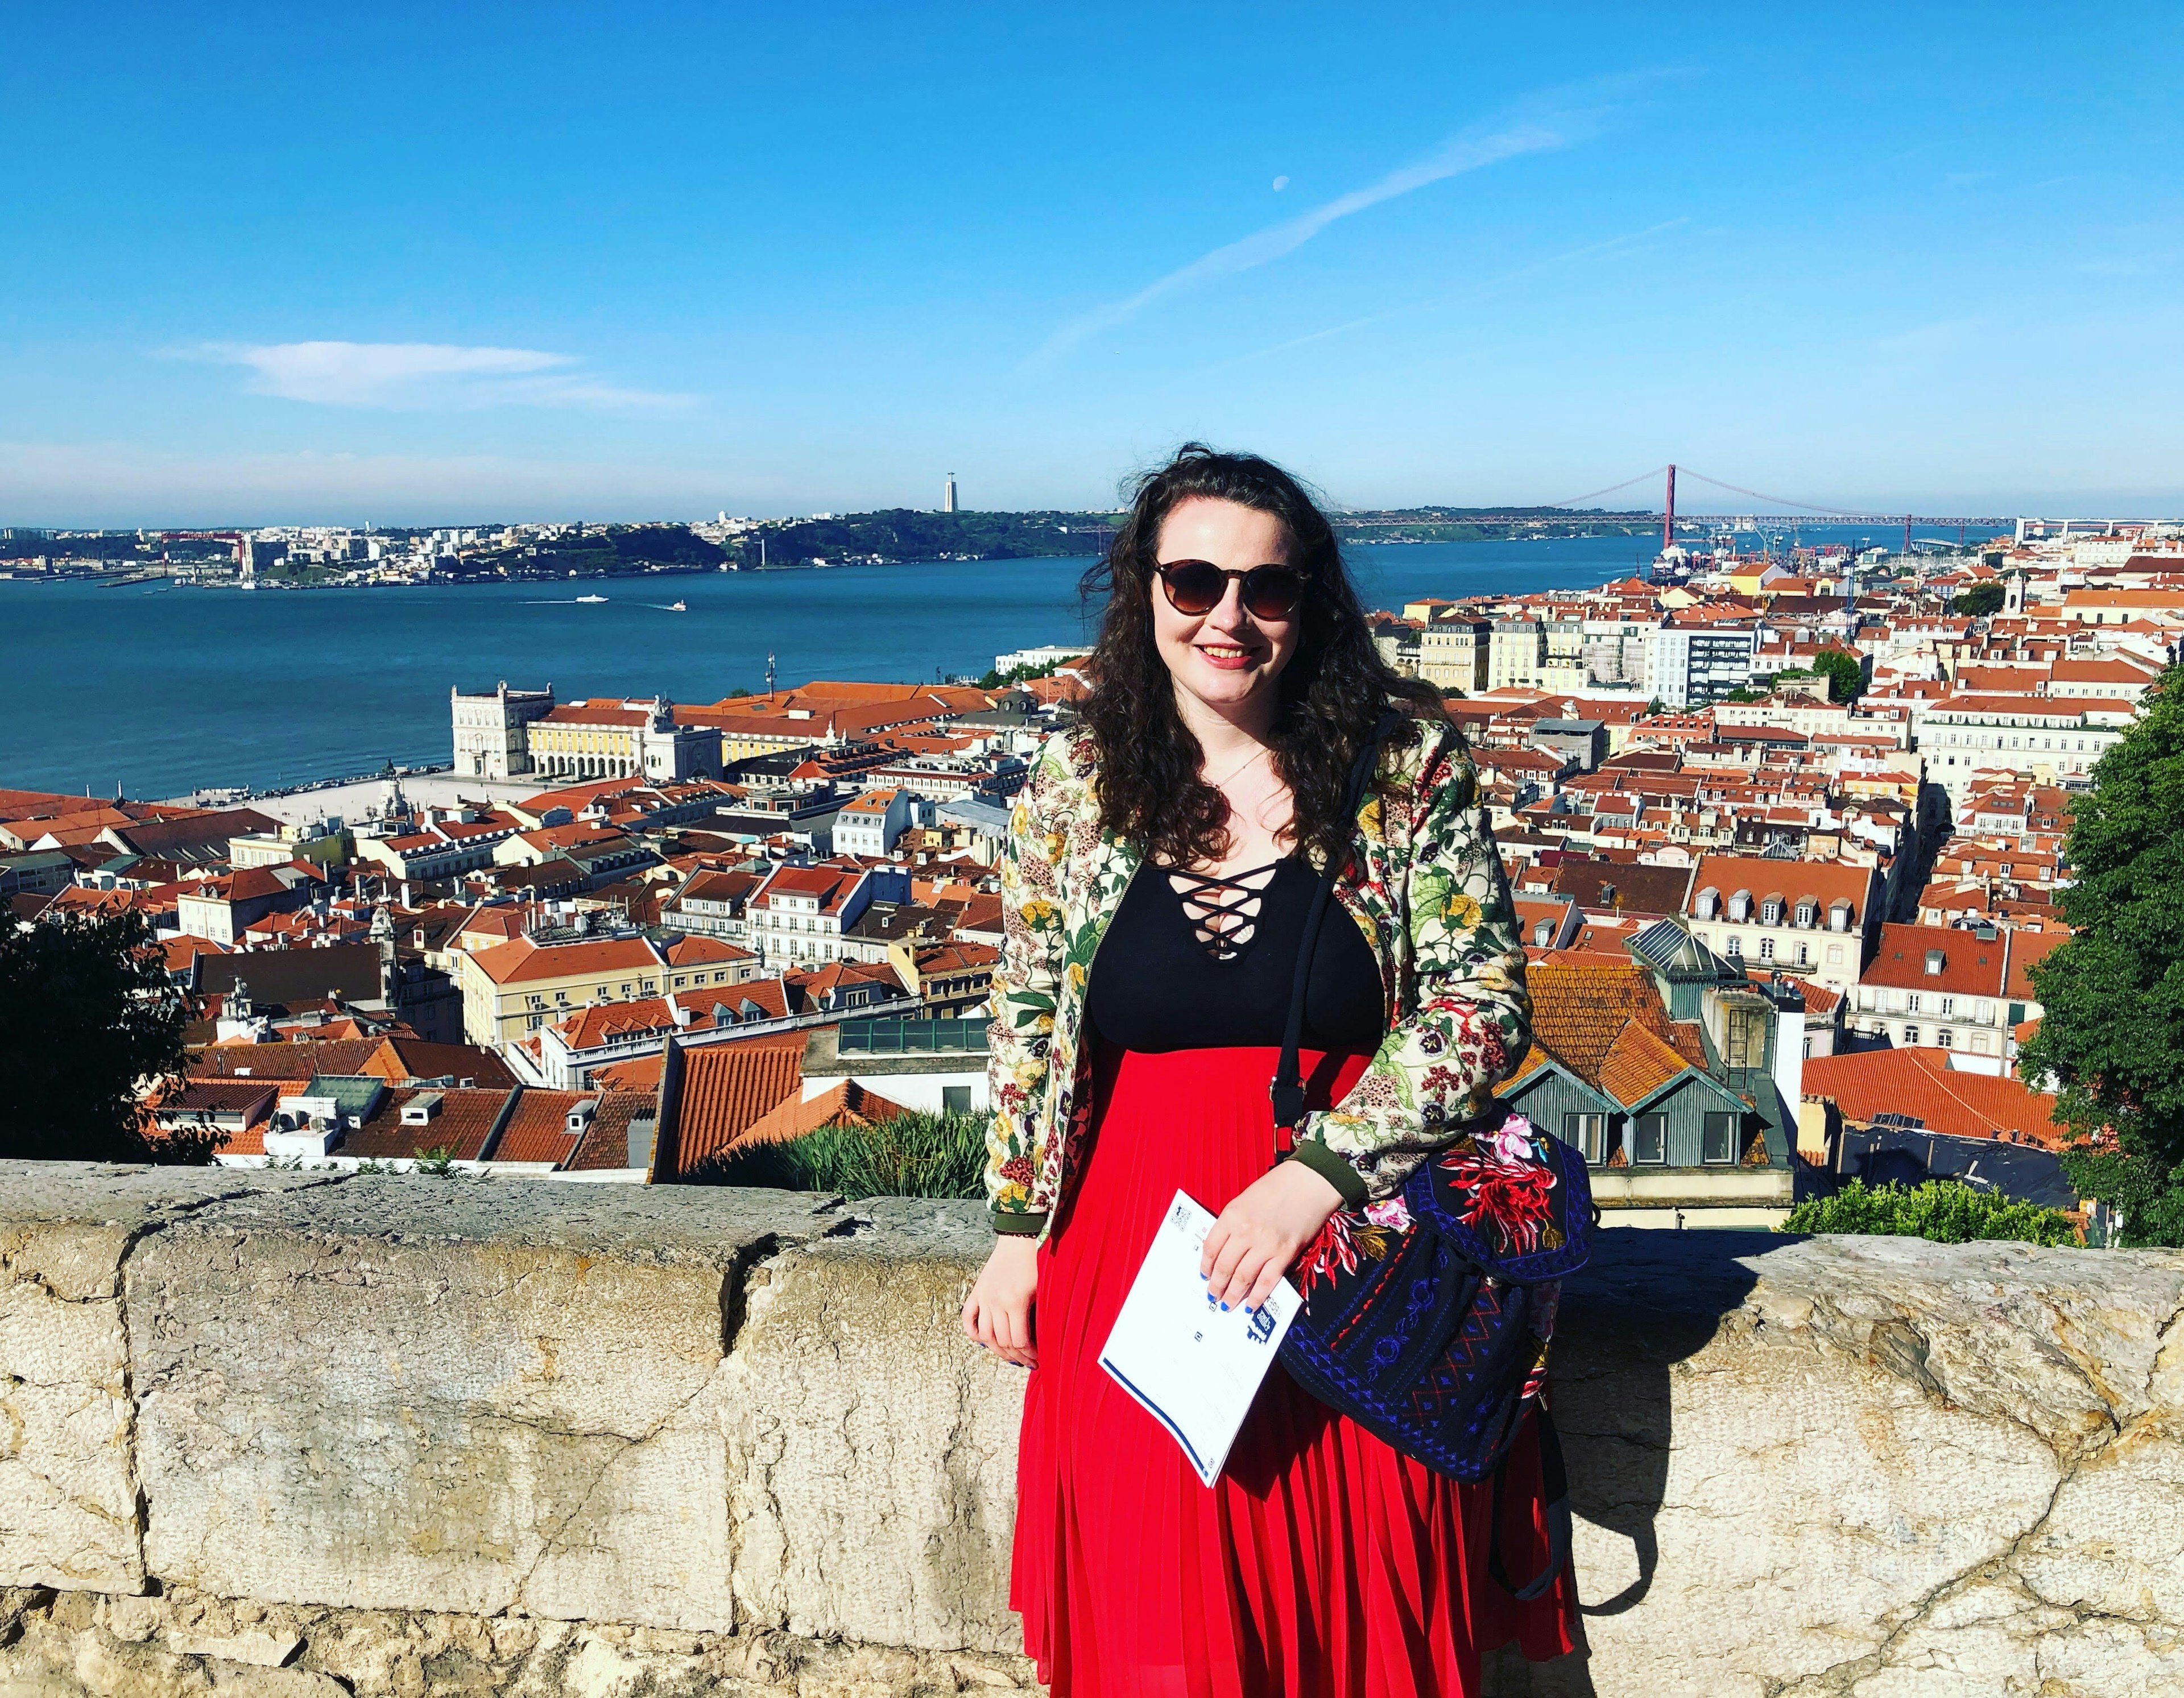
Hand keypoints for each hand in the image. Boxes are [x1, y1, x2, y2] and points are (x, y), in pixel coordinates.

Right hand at [962, 1235, 1039, 1367]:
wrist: (1018, 1240)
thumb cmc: (1037, 1262)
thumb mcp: (1044, 1289)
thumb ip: (1041, 1315)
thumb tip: (1042, 1341)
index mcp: (1015, 1302)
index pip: (1019, 1340)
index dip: (1029, 1354)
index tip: (1038, 1358)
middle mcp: (996, 1302)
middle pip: (1003, 1342)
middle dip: (1017, 1357)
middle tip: (1028, 1362)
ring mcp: (984, 1297)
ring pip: (986, 1336)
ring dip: (998, 1351)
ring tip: (1012, 1356)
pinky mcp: (976, 1292)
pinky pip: (968, 1319)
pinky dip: (974, 1334)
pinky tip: (985, 1342)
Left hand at [1201, 1162, 1343, 1313]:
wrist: (1309, 1181)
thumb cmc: (1277, 1187)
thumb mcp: (1245, 1200)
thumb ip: (1233, 1223)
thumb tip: (1224, 1249)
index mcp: (1231, 1215)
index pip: (1211, 1248)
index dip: (1206, 1265)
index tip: (1204, 1275)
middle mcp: (1245, 1232)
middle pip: (1224, 1266)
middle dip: (1216, 1285)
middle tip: (1213, 1296)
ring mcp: (1266, 1245)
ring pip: (1243, 1278)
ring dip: (1233, 1295)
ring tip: (1227, 1305)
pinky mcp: (1285, 1254)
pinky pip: (1267, 1281)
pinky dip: (1257, 1296)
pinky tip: (1251, 1305)